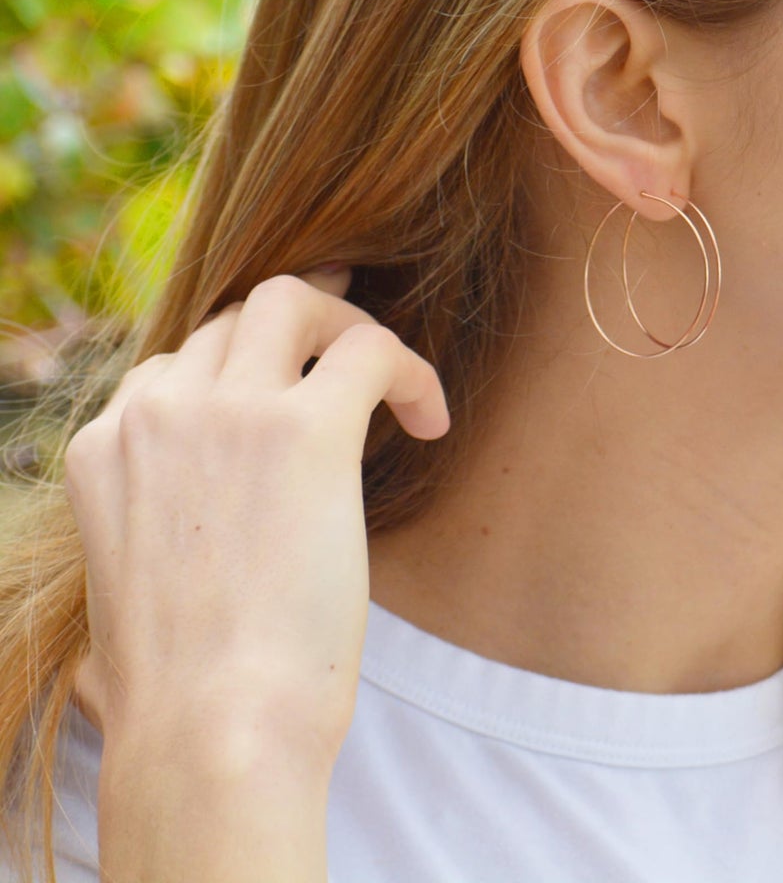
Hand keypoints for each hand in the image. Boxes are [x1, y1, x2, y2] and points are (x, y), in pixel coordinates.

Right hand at [62, 267, 448, 769]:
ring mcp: (227, 412)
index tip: (292, 392)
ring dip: (350, 324)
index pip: (178, 363)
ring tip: (391, 380)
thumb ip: (156, 525)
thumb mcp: (135, 585)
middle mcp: (156, 413)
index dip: (244, 370)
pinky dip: (411, 369)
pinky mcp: (306, 430)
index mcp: (105, 449)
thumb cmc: (186, 689)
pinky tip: (430, 420)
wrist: (213, 730)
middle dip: (301, 319)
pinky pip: (373, 349)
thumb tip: (201, 532)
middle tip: (351, 340)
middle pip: (236, 313)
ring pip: (294, 298)